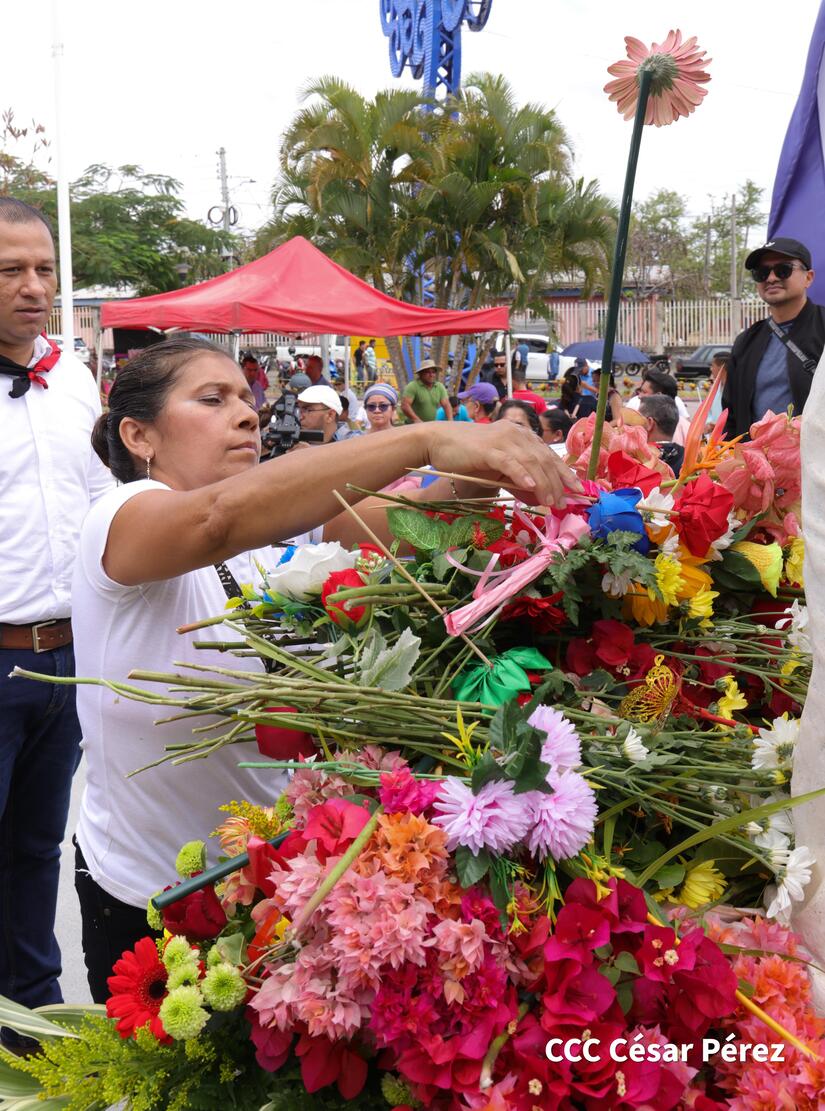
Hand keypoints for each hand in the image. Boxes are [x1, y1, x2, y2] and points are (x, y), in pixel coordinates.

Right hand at [423, 421, 581, 506]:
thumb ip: (518, 481)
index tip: (578, 490)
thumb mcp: (499, 470)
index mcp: (522, 436)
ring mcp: (502, 439)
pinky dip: (521, 474)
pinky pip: (509, 462)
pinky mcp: (487, 448)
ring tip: (551, 501)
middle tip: (564, 503)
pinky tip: (530, 486)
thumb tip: (539, 497)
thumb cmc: (468, 456)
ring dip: (543, 483)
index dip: (565, 473)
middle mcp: (516, 433)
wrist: (438, 442)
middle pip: (544, 459)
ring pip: (530, 462)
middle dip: (557, 482)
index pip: (549, 455)